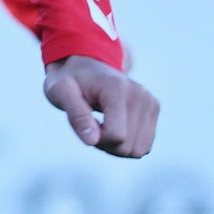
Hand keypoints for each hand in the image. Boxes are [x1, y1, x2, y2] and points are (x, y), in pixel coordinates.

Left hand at [44, 55, 158, 157]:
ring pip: (139, 150)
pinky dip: (127, 144)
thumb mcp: (60, 92)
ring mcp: (150, 101)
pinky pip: (144, 145)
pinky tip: (112, 127)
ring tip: (100, 126)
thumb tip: (92, 141)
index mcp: (118, 89)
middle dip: (104, 144)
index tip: (82, 122)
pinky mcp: (153, 108)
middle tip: (89, 125)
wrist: (84, 64)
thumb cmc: (68, 79)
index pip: (116, 135)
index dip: (94, 138)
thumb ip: (76, 116)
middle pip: (128, 146)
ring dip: (116, 147)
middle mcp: (140, 94)